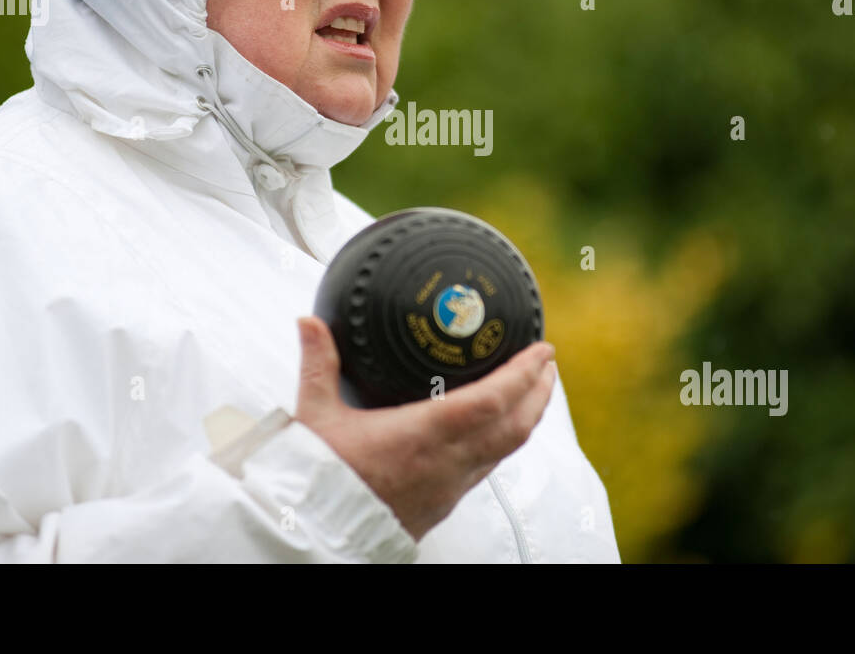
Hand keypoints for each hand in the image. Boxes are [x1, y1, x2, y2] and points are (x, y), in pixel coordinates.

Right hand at [293, 315, 556, 542]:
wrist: (316, 533)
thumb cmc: (317, 477)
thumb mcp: (314, 415)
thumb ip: (317, 364)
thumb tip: (308, 321)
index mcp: (423, 435)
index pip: (492, 402)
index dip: (524, 374)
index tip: (542, 350)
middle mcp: (447, 463)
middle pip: (516, 427)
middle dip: (539, 392)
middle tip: (547, 363)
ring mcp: (449, 487)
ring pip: (506, 451)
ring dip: (525, 417)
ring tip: (530, 390)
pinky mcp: (443, 504)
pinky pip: (486, 468)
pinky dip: (502, 442)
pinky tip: (494, 428)